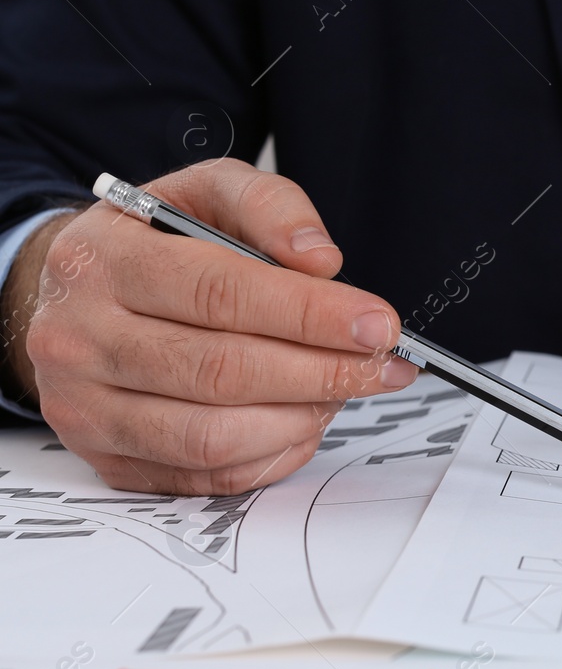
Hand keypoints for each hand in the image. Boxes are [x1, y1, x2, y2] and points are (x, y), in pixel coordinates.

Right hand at [8, 158, 416, 493]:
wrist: (69, 293)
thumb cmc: (153, 242)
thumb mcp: (204, 192)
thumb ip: (267, 206)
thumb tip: (320, 259)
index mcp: (102, 262)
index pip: (220, 294)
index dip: (311, 314)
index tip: (378, 324)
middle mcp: (80, 338)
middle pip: (221, 372)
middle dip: (323, 372)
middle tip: (384, 365)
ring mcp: (85, 408)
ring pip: (212, 436)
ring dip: (300, 418)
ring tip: (344, 390)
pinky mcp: (107, 459)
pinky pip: (206, 475)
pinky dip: (271, 454)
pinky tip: (303, 420)